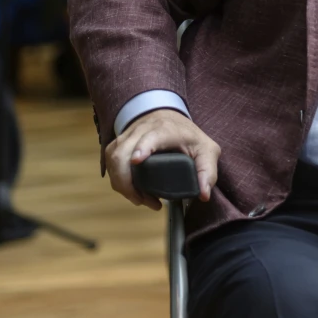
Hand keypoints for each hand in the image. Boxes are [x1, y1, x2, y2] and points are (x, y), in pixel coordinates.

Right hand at [104, 108, 219, 209]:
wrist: (169, 117)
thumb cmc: (188, 136)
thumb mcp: (207, 150)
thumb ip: (207, 171)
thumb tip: (203, 195)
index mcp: (167, 129)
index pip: (152, 136)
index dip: (143, 147)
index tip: (137, 160)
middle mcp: (143, 129)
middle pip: (123, 153)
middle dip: (128, 182)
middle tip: (145, 201)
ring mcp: (127, 135)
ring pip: (113, 159)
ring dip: (122, 184)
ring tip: (141, 199)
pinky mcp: (118, 143)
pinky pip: (110, 162)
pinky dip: (117, 179)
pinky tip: (131, 191)